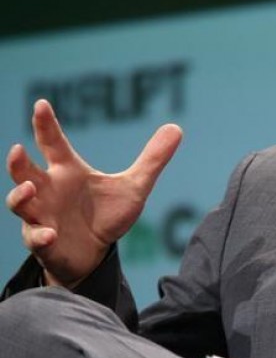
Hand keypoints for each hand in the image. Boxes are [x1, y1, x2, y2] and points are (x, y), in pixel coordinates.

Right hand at [5, 100, 182, 286]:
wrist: (95, 253)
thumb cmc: (106, 215)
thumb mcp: (134, 187)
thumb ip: (152, 159)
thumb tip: (176, 127)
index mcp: (68, 171)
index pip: (53, 143)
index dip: (46, 124)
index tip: (42, 104)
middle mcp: (48, 190)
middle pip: (24, 171)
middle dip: (17, 162)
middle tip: (17, 149)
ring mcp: (42, 215)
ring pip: (20, 203)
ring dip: (20, 196)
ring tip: (29, 188)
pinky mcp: (43, 241)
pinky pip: (35, 237)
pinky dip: (40, 235)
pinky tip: (51, 234)